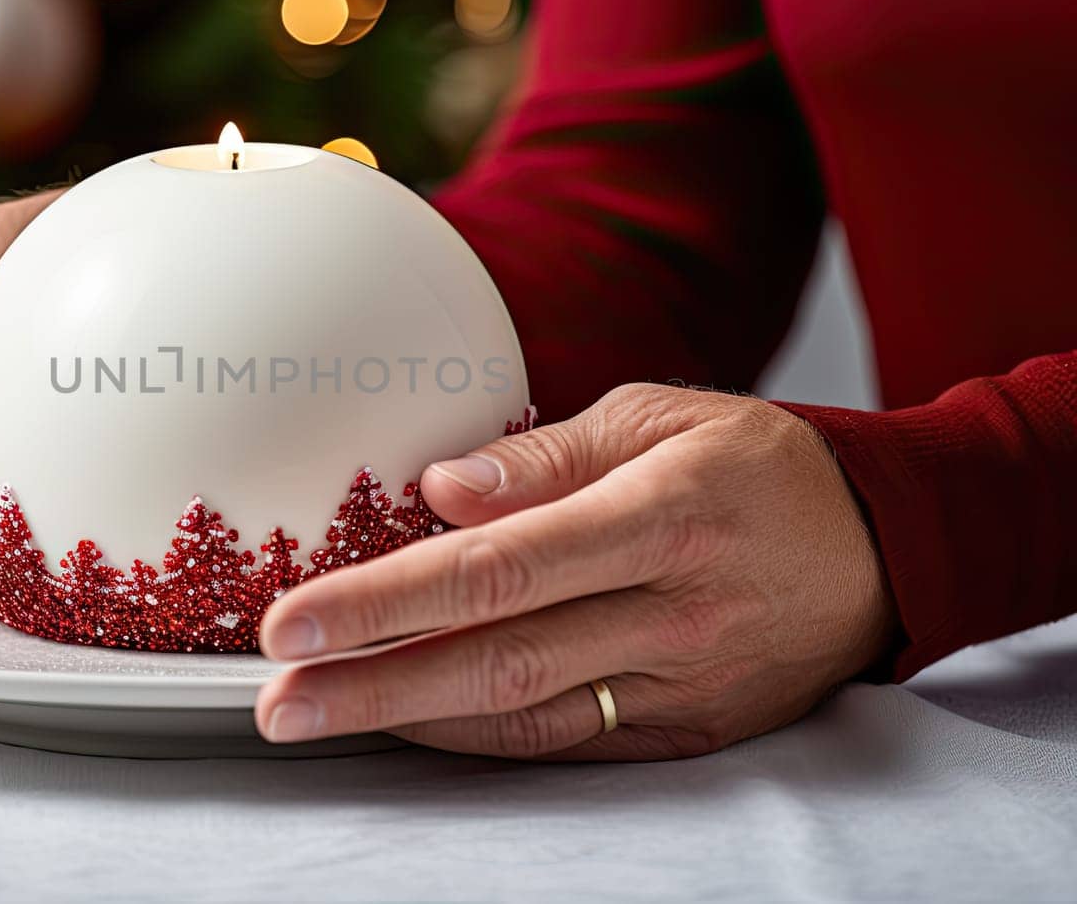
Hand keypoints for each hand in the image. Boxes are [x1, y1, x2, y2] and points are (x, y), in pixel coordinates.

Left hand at [254, 384, 898, 758]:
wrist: (883, 546)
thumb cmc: (756, 464)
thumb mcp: (659, 417)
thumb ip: (545, 458)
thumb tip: (440, 489)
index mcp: (661, 514)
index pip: (498, 568)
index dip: (388, 600)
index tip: (295, 621)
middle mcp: (671, 609)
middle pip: (497, 657)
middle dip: (371, 684)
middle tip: (275, 700)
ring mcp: (683, 680)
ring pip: (526, 713)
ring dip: (408, 718)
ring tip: (314, 716)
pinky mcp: (689, 727)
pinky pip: (568, 741)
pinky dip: (481, 737)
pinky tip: (410, 722)